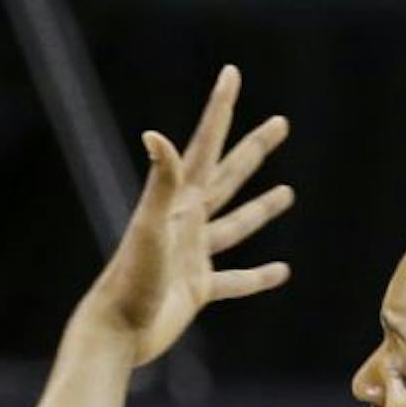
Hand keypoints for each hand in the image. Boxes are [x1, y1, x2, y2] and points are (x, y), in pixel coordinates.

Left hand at [71, 65, 293, 365]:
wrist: (118, 331)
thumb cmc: (131, 279)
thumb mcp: (149, 228)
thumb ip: (161, 183)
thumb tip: (157, 135)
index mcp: (179, 203)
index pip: (206, 146)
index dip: (220, 109)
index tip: (232, 75)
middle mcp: (188, 222)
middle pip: (230, 177)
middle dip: (254, 148)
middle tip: (281, 124)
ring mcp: (195, 255)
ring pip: (237, 225)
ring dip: (261, 207)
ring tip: (287, 192)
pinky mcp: (199, 288)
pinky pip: (237, 279)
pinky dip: (259, 276)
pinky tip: (281, 271)